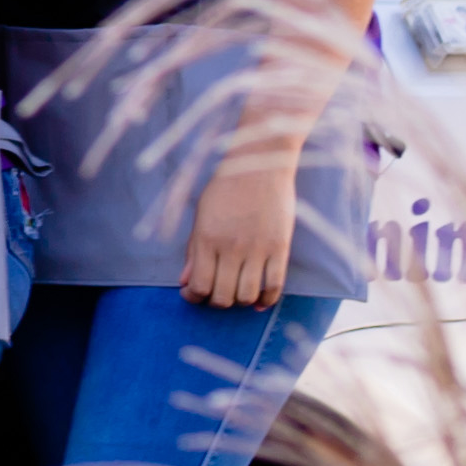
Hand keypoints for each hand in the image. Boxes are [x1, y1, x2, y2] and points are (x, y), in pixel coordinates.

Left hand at [181, 148, 299, 310]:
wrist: (260, 163)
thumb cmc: (226, 186)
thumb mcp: (201, 214)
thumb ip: (193, 250)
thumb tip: (185, 282)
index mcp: (207, 238)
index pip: (198, 286)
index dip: (193, 297)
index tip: (193, 293)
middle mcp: (231, 247)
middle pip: (223, 297)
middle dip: (216, 302)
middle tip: (216, 294)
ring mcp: (257, 248)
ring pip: (248, 296)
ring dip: (240, 302)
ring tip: (237, 292)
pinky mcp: (280, 247)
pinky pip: (275, 286)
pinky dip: (267, 299)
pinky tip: (260, 300)